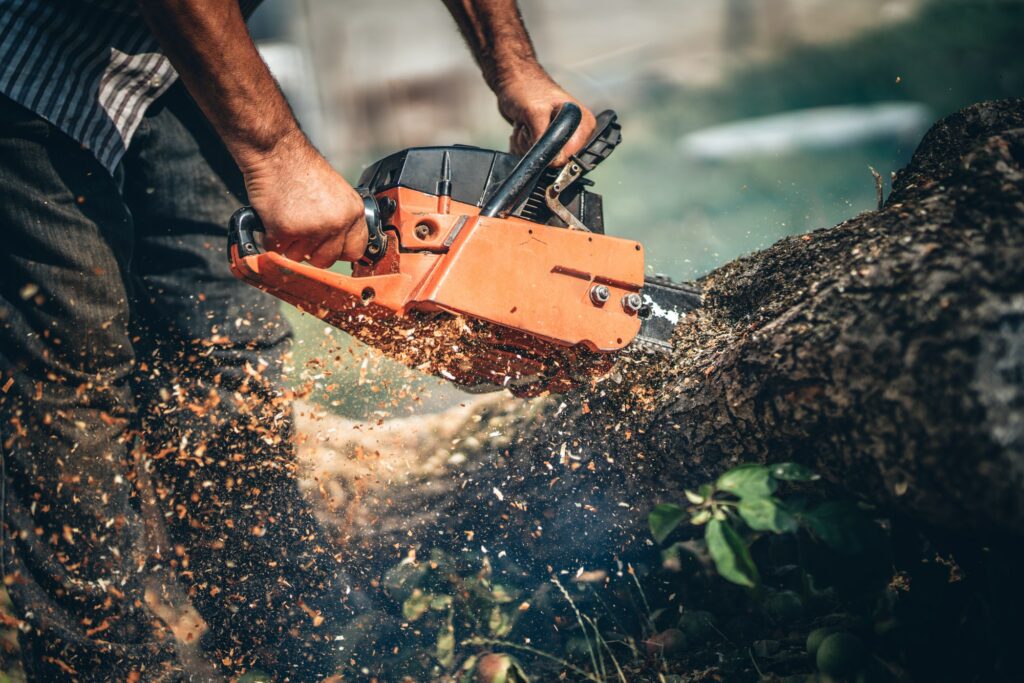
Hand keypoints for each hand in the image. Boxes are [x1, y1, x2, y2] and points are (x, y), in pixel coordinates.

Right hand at [239, 130, 367, 266]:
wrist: (276, 151)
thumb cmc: (300, 169)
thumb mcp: (336, 193)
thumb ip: (341, 219)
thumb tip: (337, 247)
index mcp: (353, 212)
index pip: (355, 251)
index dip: (337, 251)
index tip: (326, 247)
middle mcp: (338, 222)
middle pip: (326, 260)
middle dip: (310, 251)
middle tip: (300, 230)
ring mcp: (313, 228)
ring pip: (300, 258)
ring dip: (289, 245)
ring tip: (287, 217)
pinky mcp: (286, 230)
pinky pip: (277, 250)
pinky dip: (270, 238)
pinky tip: (274, 217)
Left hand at [496, 72, 596, 165]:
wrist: (513, 81)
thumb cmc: (526, 89)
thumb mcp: (534, 112)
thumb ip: (544, 138)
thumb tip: (552, 161)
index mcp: (583, 123)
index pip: (571, 155)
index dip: (551, 153)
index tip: (537, 137)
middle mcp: (576, 133)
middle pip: (554, 160)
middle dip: (535, 147)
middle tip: (529, 126)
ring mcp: (561, 138)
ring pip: (540, 160)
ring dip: (525, 145)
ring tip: (525, 125)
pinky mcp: (548, 142)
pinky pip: (533, 158)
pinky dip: (522, 146)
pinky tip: (522, 129)